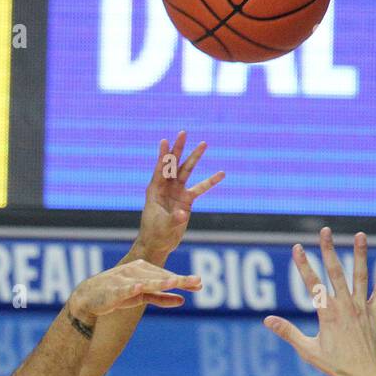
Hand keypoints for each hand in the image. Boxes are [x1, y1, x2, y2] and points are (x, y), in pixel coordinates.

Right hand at [69, 260, 201, 323]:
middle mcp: (135, 271)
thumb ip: (161, 298)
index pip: (165, 275)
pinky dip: (132, 288)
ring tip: (175, 281)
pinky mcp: (114, 291)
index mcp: (143, 269)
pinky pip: (125, 290)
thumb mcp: (142, 297)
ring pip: (146, 281)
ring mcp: (124, 280)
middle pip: (160, 276)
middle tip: (197, 281)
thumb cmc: (117, 295)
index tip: (199, 283)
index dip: (182, 280)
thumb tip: (182, 300)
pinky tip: (139, 287)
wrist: (88, 298)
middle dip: (179, 280)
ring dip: (160, 281)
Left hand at [135, 131, 225, 260]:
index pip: (160, 169)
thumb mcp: (164, 226)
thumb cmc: (156, 234)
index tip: (165, 141)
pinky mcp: (186, 200)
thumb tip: (184, 213)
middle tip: (183, 132)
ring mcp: (177, 192)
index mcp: (154, 190)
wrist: (159, 243)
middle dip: (179, 148)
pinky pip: (200, 189)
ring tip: (204, 143)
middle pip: (173, 164)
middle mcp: (166, 187)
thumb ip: (174, 219)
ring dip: (195, 157)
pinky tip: (221, 173)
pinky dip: (210, 182)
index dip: (162, 156)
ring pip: (187, 171)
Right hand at [265, 228, 375, 375]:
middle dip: (329, 249)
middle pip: (336, 272)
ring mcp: (362, 308)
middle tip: (325, 230)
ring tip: (360, 235)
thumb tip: (267, 320)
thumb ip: (288, 332)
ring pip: (361, 276)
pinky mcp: (374, 314)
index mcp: (328, 314)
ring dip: (360, 255)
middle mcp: (346, 306)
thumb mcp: (308, 351)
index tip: (296, 247)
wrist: (365, 375)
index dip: (303, 265)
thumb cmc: (336, 365)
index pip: (312, 284)